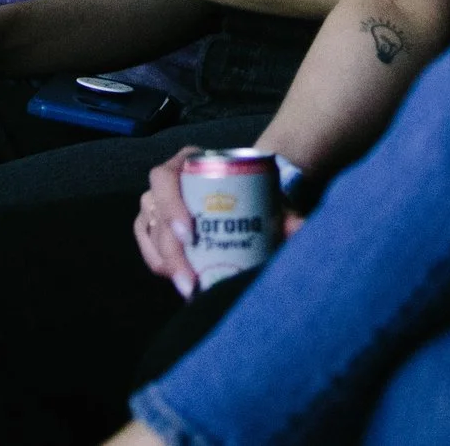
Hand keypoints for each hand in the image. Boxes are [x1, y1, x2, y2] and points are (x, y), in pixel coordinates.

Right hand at [133, 146, 307, 299]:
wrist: (254, 194)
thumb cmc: (256, 190)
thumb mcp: (270, 196)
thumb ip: (287, 212)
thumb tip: (300, 228)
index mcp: (188, 163)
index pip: (165, 178)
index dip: (171, 206)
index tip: (189, 233)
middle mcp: (167, 182)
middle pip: (156, 214)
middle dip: (172, 251)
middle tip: (192, 280)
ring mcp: (156, 204)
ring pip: (149, 233)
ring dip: (167, 263)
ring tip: (190, 287)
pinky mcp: (154, 227)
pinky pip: (149, 247)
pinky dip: (161, 265)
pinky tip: (180, 282)